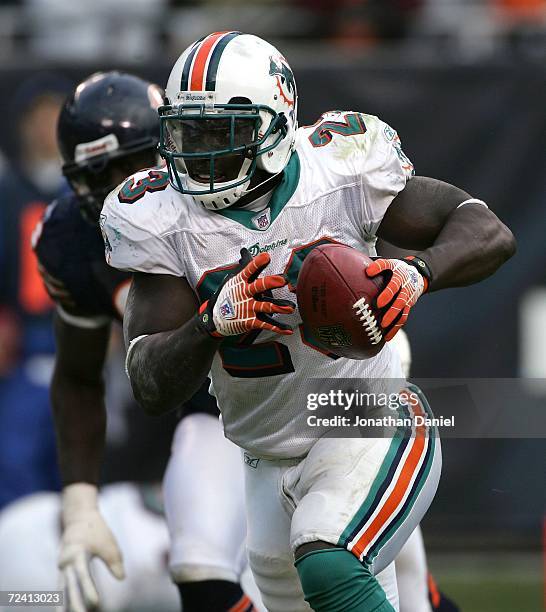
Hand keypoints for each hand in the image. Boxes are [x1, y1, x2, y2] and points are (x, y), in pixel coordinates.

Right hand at [59, 484, 124, 611]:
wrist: (78, 517)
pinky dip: (62, 599)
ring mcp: (62, 566)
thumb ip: (114, 561)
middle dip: (75, 604)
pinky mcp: (62, 570)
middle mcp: (66, 561)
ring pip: (62, 589)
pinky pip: (62, 587)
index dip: (89, 589)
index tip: (96, 604)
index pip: (84, 575)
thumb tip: (121, 578)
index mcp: (78, 553)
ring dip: (63, 605)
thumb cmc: (97, 530)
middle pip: (70, 586)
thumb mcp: (109, 542)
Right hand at [199, 248, 294, 336]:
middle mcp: (245, 294)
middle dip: (270, 283)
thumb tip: (245, 251)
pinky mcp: (250, 321)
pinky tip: (288, 329)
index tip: (266, 256)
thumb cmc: (227, 296)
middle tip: (282, 280)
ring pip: (265, 306)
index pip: (249, 270)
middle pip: (259, 286)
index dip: (257, 263)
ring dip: (279, 307)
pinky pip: (266, 324)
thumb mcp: (232, 280)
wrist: (215, 318)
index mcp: (241, 282)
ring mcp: (248, 308)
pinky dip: (278, 328)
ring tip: (290, 308)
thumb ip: (244, 267)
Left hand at [365, 257, 428, 340]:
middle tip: (380, 314)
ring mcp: (407, 299)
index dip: (387, 292)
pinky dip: (395, 328)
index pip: (394, 283)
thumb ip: (379, 266)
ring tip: (383, 327)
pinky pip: (402, 318)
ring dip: (393, 319)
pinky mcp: (407, 307)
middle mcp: (405, 288)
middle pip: (400, 299)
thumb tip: (367, 271)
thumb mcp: (390, 263)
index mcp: (400, 276)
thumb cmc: (398, 269)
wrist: (417, 274)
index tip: (379, 302)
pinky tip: (387, 336)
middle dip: (391, 308)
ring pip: (402, 311)